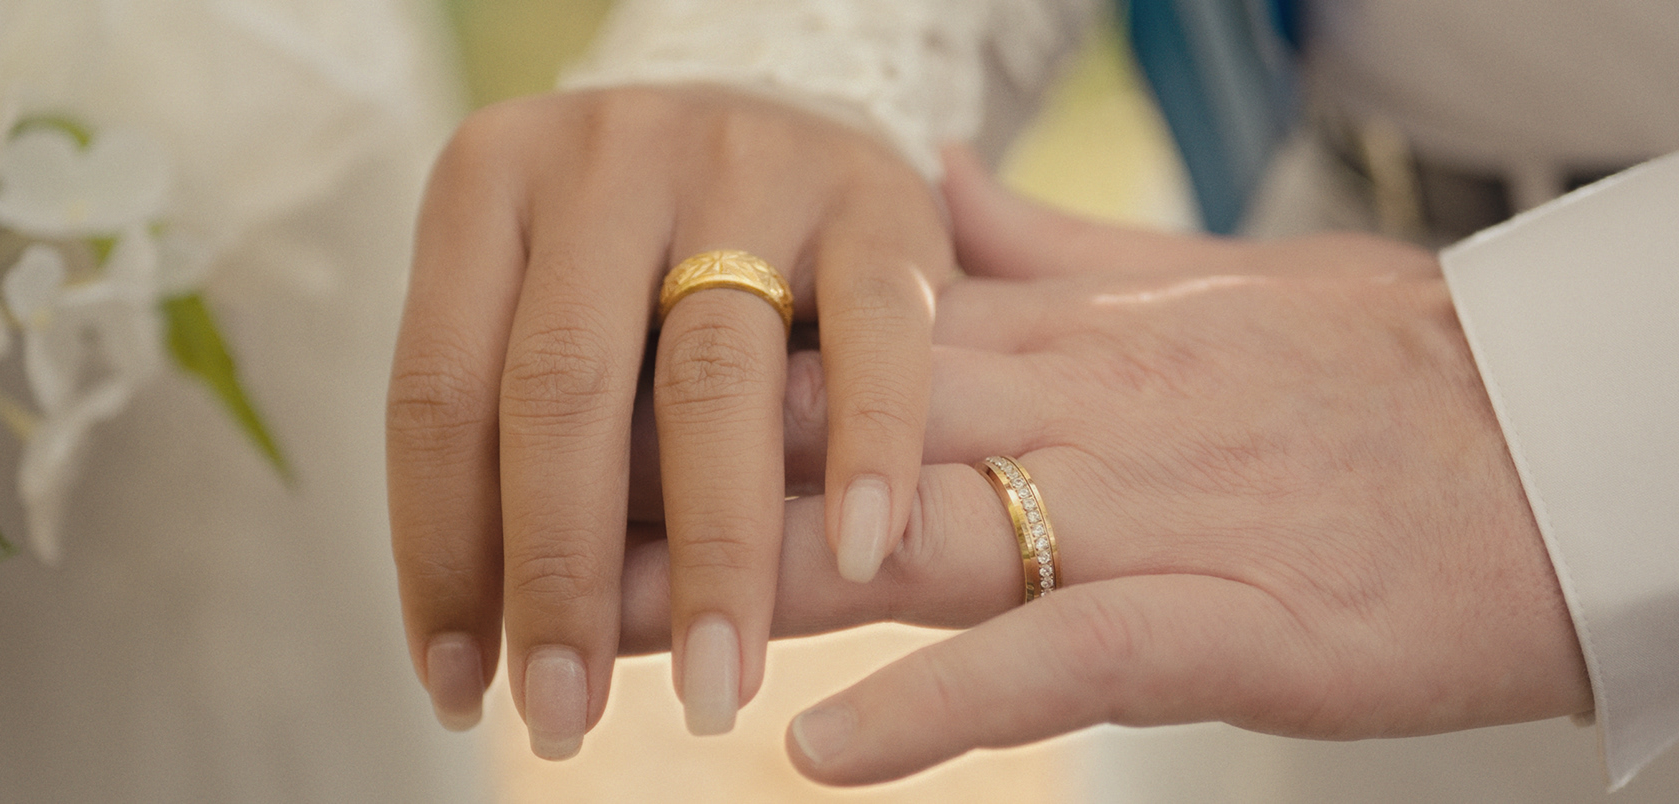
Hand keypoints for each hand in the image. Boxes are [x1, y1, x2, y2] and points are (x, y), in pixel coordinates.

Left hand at [385, 86, 946, 755]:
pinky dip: (868, 451)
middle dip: (559, 576)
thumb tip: (486, 649)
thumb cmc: (639, 256)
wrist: (781, 110)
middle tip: (565, 715)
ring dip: (710, 558)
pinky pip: (873, 336)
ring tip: (709, 689)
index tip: (461, 688)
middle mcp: (605, 159)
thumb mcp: (551, 304)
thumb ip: (518, 434)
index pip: (438, 395)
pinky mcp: (872, 196)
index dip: (440, 556)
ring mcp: (744, 164)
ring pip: (711, 381)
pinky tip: (858, 557)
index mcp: (488, 186)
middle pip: (561, 392)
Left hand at [619, 149, 1590, 784]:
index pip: (831, 349)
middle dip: (669, 494)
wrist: (1556, 442)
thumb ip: (1032, 250)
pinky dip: (942, 705)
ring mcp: (1140, 513)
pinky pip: (1060, 660)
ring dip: (754, 595)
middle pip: (830, 445)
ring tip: (608, 638)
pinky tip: (824, 749)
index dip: (686, 385)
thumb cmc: (1371, 375)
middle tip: (523, 535)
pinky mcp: (1224, 619)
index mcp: (1055, 335)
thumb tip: (916, 193)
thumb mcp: (1182, 284)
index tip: (567, 416)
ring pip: (910, 545)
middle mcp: (1069, 412)